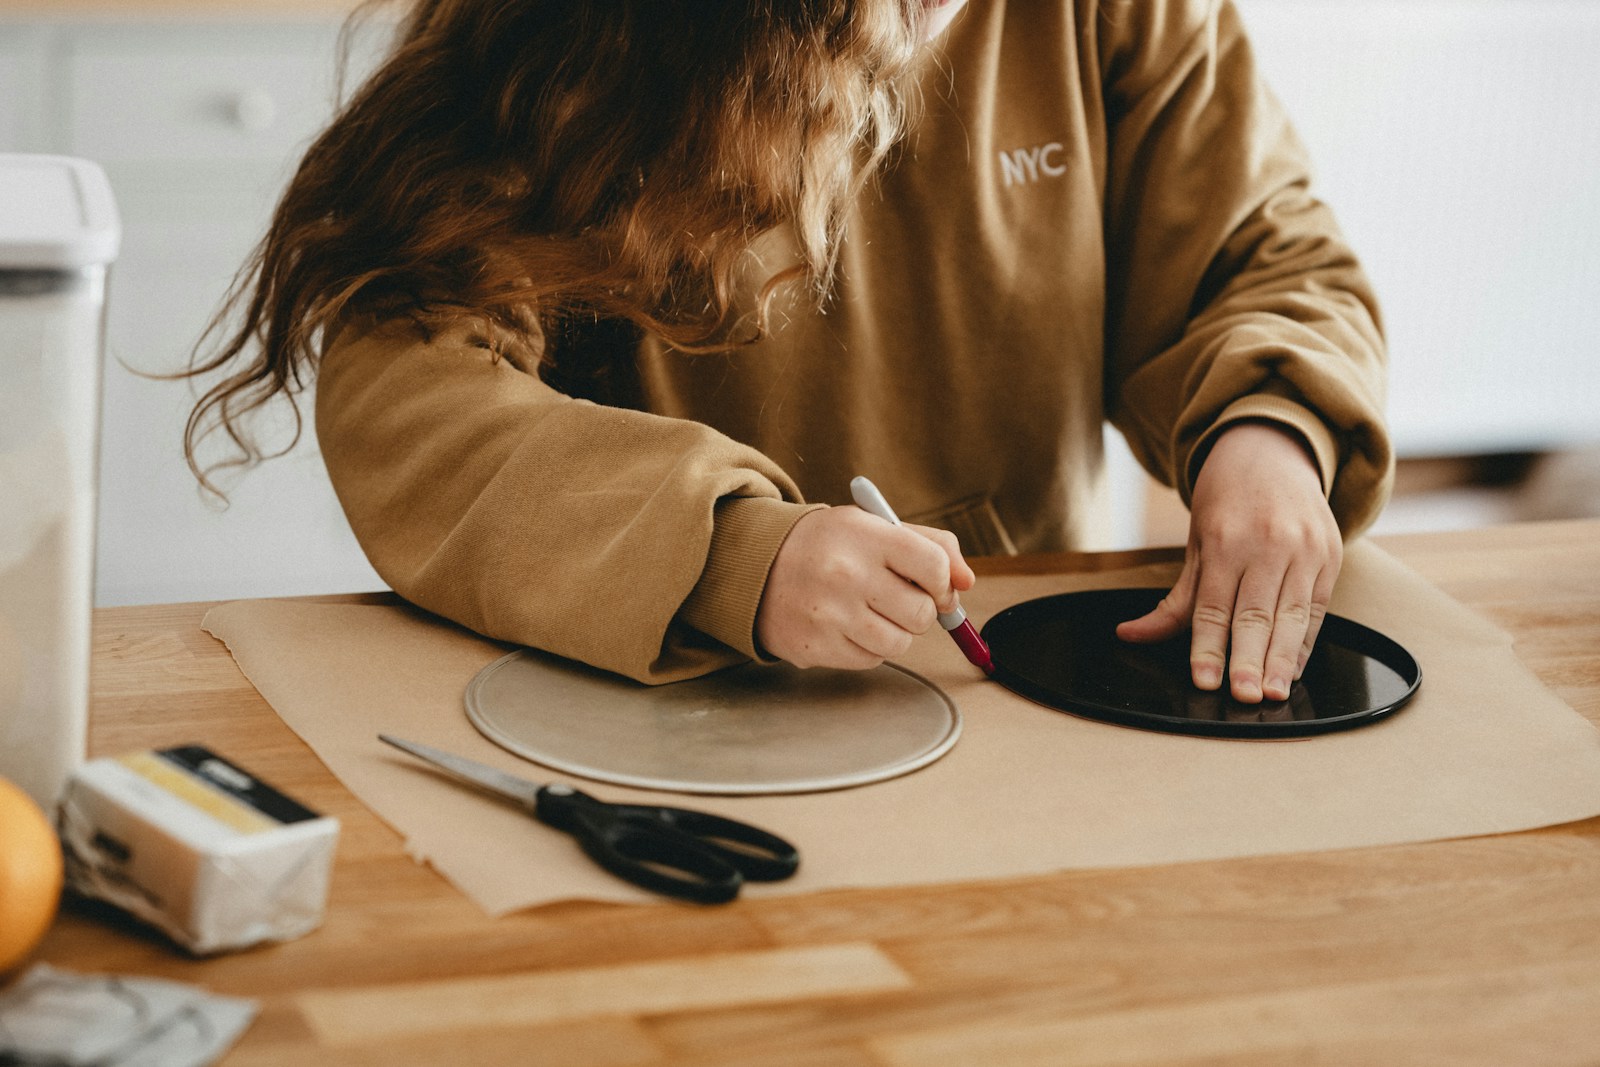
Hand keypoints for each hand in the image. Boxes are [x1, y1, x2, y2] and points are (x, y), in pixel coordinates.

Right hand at [756, 505, 974, 668]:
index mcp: (865, 536)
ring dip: (895, 632)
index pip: (935, 566)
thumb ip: (929, 545)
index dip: (943, 582)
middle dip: (919, 610)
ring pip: (901, 643)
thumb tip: (966, 582)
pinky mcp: (817, 647)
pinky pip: (871, 659)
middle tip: (895, 598)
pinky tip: (846, 625)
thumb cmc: (825, 545)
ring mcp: (830, 614)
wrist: (755, 567)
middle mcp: (847, 574)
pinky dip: (868, 647)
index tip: (933, 585)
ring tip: (869, 612)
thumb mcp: (873, 526)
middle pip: (922, 613)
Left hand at [1116, 421, 1342, 702]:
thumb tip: (1131, 635)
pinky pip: (1317, 610)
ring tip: (1272, 694)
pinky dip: (1304, 644)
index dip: (1209, 646)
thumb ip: (1173, 600)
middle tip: (1242, 696)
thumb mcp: (1195, 543)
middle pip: (1256, 614)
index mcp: (1225, 539)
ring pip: (1291, 616)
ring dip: (1281, 661)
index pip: (1214, 605)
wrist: (1272, 453)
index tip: (1205, 680)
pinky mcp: (1330, 556)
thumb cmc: (1227, 503)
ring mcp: (1304, 550)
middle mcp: (1267, 544)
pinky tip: (1293, 670)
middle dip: (1248, 660)